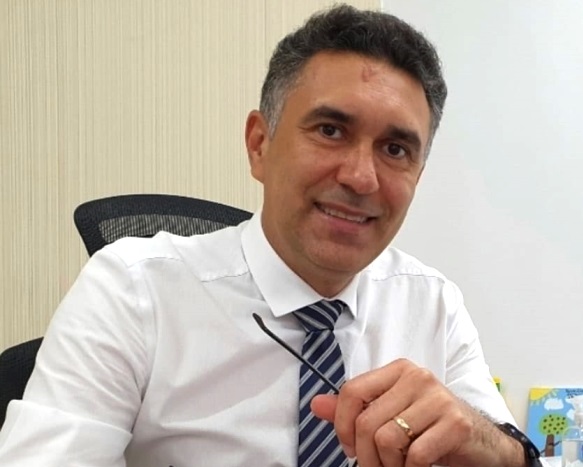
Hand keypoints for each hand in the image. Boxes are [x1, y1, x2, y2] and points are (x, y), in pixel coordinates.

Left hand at [310, 358, 523, 466]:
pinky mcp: (455, 422)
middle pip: (367, 422)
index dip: (342, 424)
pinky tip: (416, 466)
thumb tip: (317, 405)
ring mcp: (438, 398)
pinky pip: (415, 454)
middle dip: (366, 455)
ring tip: (397, 466)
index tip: (349, 446)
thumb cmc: (431, 427)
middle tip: (375, 466)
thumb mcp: (391, 414)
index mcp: (397, 371)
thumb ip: (353, 410)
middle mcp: (417, 377)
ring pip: (387, 439)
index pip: (352, 391)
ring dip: (388, 465)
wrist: (481, 443)